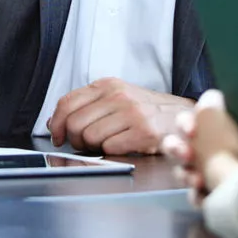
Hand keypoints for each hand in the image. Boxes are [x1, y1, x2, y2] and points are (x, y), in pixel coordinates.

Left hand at [46, 78, 192, 154]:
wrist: (182, 117)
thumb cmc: (147, 111)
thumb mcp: (116, 98)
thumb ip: (86, 107)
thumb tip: (54, 122)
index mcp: (108, 85)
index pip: (67, 102)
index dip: (57, 123)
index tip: (58, 136)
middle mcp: (118, 96)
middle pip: (75, 123)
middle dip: (75, 140)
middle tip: (85, 144)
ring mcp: (131, 113)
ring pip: (90, 137)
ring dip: (94, 147)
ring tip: (108, 143)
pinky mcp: (143, 131)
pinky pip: (110, 148)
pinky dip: (112, 152)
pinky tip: (123, 146)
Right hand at [163, 90, 237, 202]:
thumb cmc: (228, 149)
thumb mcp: (217, 122)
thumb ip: (208, 106)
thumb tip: (213, 96)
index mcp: (211, 131)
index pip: (189, 121)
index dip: (184, 124)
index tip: (192, 131)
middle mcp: (210, 151)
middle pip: (180, 147)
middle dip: (176, 149)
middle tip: (187, 155)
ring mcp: (211, 176)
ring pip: (184, 173)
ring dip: (185, 175)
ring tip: (198, 180)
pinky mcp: (213, 200)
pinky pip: (195, 196)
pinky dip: (197, 196)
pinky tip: (203, 196)